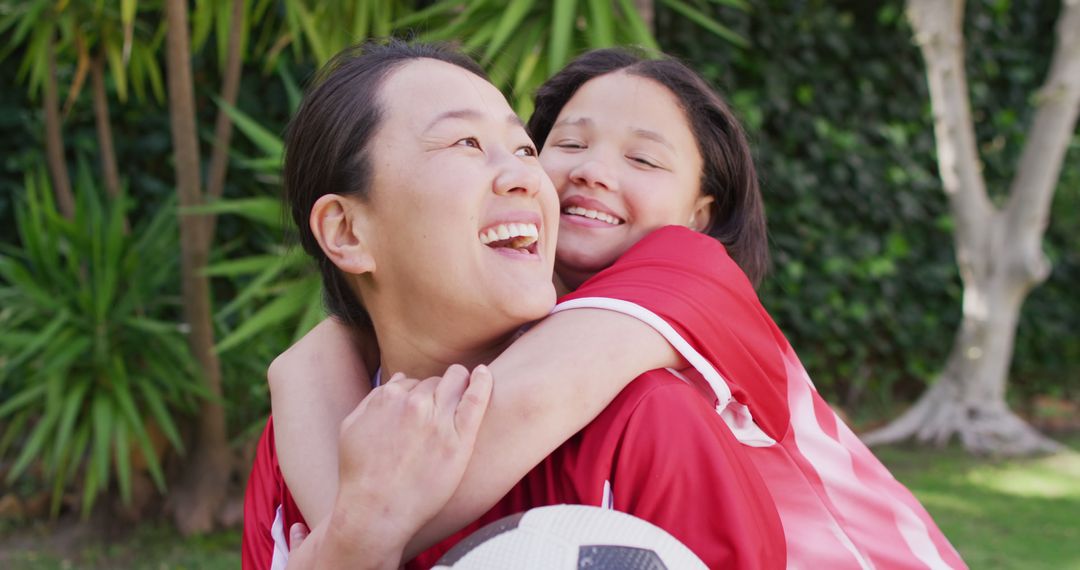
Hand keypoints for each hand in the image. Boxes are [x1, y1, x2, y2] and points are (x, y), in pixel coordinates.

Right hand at [327, 364, 493, 561]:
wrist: (376, 510)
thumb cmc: (360, 473)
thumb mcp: (352, 427)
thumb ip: (373, 399)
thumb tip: (399, 379)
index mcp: (388, 397)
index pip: (412, 381)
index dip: (416, 396)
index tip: (420, 412)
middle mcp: (414, 403)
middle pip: (435, 381)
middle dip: (436, 391)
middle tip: (438, 412)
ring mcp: (438, 420)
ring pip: (456, 381)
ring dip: (458, 384)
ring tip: (460, 398)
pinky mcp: (459, 440)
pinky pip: (476, 398)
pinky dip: (482, 381)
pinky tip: (484, 373)